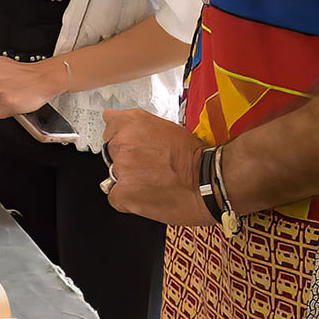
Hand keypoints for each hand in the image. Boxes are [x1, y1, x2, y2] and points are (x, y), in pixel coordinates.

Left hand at [100, 108, 212, 227]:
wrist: (208, 181)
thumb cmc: (194, 156)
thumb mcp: (166, 127)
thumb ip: (139, 125)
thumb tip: (115, 120)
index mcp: (133, 122)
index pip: (110, 125)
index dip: (122, 137)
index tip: (132, 145)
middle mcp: (123, 143)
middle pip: (112, 152)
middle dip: (128, 159)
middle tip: (151, 167)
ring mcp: (121, 168)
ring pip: (114, 174)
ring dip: (129, 179)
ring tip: (154, 181)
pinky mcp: (123, 193)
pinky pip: (115, 196)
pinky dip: (128, 199)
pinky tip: (148, 195)